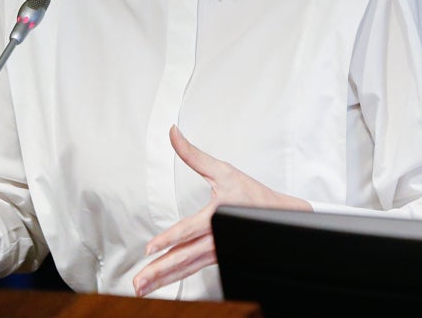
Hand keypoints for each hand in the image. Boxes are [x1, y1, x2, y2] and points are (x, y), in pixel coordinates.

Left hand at [132, 125, 310, 297]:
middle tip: (139, 282)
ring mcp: (218, 252)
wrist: (283, 215)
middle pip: (184, 258)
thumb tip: (173, 133)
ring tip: (143, 287)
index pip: (189, 231)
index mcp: (217, 217)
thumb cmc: (253, 194)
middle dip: (159, 271)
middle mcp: (217, 239)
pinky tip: (164, 282)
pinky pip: (194, 269)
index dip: (169, 239)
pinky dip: (178, 277)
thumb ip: (193, 154)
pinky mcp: (218, 257)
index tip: (151, 249)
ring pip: (187, 268)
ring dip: (164, 279)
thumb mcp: (223, 170)